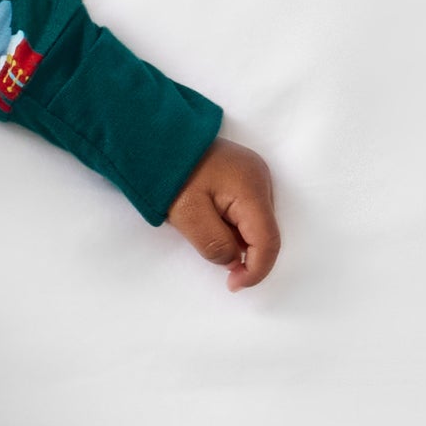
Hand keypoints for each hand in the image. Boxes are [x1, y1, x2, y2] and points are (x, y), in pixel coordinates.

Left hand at [167, 136, 279, 290]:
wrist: (157, 139)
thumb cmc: (170, 175)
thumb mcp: (188, 216)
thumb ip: (214, 244)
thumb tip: (233, 262)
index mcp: (252, 190)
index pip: (268, 241)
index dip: (256, 270)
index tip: (234, 286)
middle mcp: (262, 180)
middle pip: (265, 233)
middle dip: (245, 254)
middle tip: (218, 266)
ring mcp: (254, 175)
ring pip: (256, 223)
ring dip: (237, 239)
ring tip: (205, 233)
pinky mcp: (243, 175)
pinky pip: (247, 210)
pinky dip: (233, 225)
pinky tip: (211, 222)